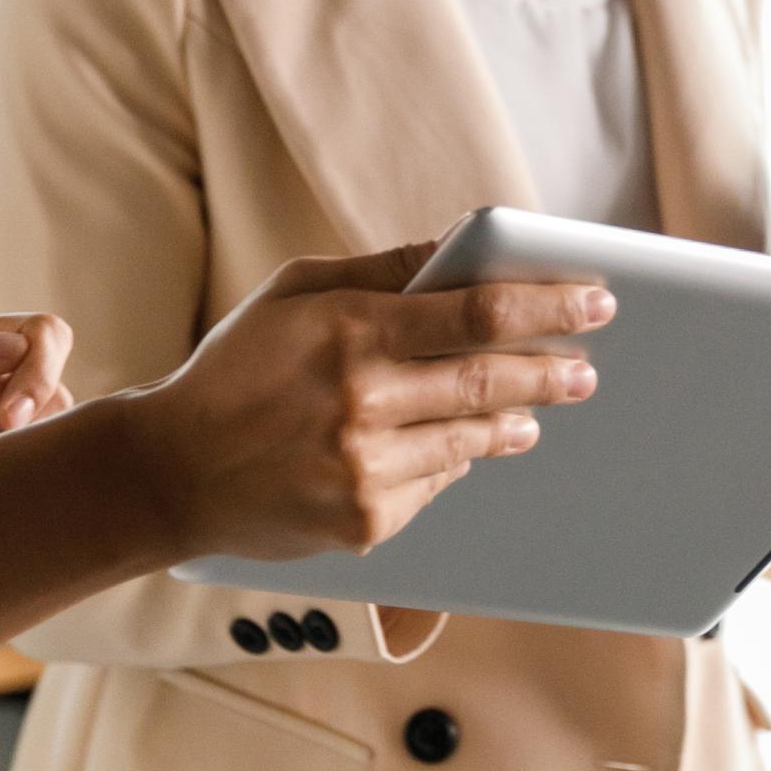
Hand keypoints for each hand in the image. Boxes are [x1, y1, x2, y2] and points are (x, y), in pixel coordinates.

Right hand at [122, 239, 610, 560]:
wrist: (173, 472)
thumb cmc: (239, 368)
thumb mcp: (295, 293)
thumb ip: (382, 271)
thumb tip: (459, 247)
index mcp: (350, 331)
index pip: (478, 314)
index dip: (549, 307)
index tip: (597, 300)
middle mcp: (363, 402)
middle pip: (491, 381)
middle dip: (553, 370)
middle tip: (587, 367)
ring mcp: (366, 469)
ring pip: (474, 441)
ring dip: (515, 422)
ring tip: (536, 411)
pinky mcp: (366, 523)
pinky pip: (437, 486)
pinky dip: (454, 463)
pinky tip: (459, 449)